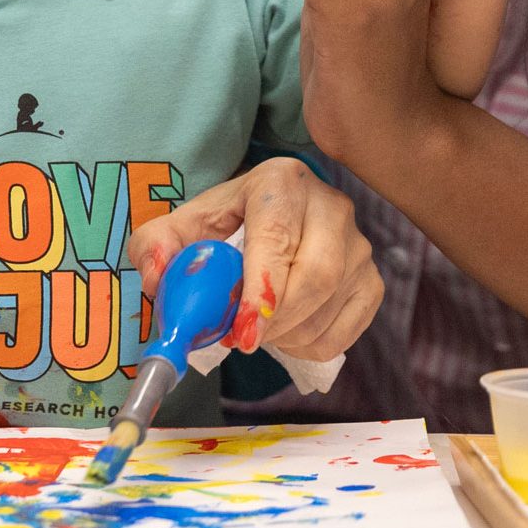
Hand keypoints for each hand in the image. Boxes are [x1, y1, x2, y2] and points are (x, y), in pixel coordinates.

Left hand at [125, 158, 380, 361]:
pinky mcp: (372, 279)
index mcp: (281, 181)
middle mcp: (330, 205)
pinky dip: (313, 345)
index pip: (277, 240)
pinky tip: (286, 334)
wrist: (265, 221)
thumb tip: (157, 278)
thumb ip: (155, 246)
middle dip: (274, 321)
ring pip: (332, 305)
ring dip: (288, 335)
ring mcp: (358, 244)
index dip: (260, 291)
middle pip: (316, 276)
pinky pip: (348, 329)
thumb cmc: (224, 225)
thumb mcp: (183, 227)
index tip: (241, 333)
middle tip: (241, 339)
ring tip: (257, 331)